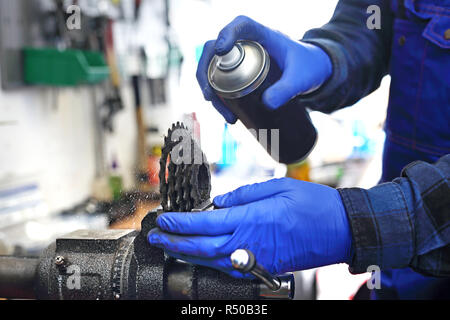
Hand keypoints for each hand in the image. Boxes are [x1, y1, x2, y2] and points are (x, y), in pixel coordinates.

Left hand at [148, 178, 351, 278]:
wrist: (341, 229)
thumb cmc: (313, 205)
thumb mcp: (278, 188)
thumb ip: (244, 194)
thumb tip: (221, 202)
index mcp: (251, 219)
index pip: (204, 222)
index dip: (180, 222)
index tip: (164, 218)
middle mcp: (249, 241)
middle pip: (202, 246)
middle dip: (174, 241)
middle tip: (156, 236)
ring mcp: (256, 258)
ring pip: (212, 260)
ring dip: (187, 254)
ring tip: (170, 247)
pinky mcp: (264, 266)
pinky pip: (229, 267)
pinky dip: (209, 262)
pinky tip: (200, 257)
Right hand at [196, 15, 332, 123]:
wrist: (312, 71)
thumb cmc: (308, 67)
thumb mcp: (301, 78)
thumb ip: (288, 89)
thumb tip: (267, 104)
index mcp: (263, 35)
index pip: (240, 25)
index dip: (226, 33)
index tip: (221, 50)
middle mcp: (246, 44)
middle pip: (214, 50)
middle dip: (206, 74)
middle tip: (211, 97)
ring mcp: (240, 59)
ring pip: (214, 69)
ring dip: (211, 91)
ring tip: (227, 116)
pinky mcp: (239, 74)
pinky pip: (221, 82)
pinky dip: (220, 98)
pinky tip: (229, 114)